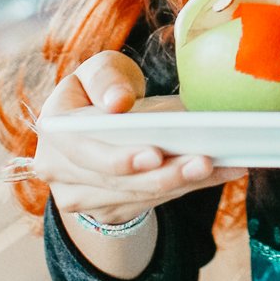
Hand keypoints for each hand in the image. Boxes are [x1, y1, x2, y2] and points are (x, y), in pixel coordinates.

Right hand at [34, 49, 238, 225]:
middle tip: (205, 161)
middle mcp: (59, 171)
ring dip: (184, 183)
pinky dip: (187, 188)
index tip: (155, 154)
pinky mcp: (109, 210)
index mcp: (55, 132)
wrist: (94, 128)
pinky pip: (152, 203)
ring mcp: (82, 197)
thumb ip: (106, 78)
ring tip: (224, 165)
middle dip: (165, 174)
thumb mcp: (100, 71)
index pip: (85, 152)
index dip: (119, 158)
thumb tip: (118, 102)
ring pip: (139, 196)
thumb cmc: (101, 91)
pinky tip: (220, 173)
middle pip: (118, 182)